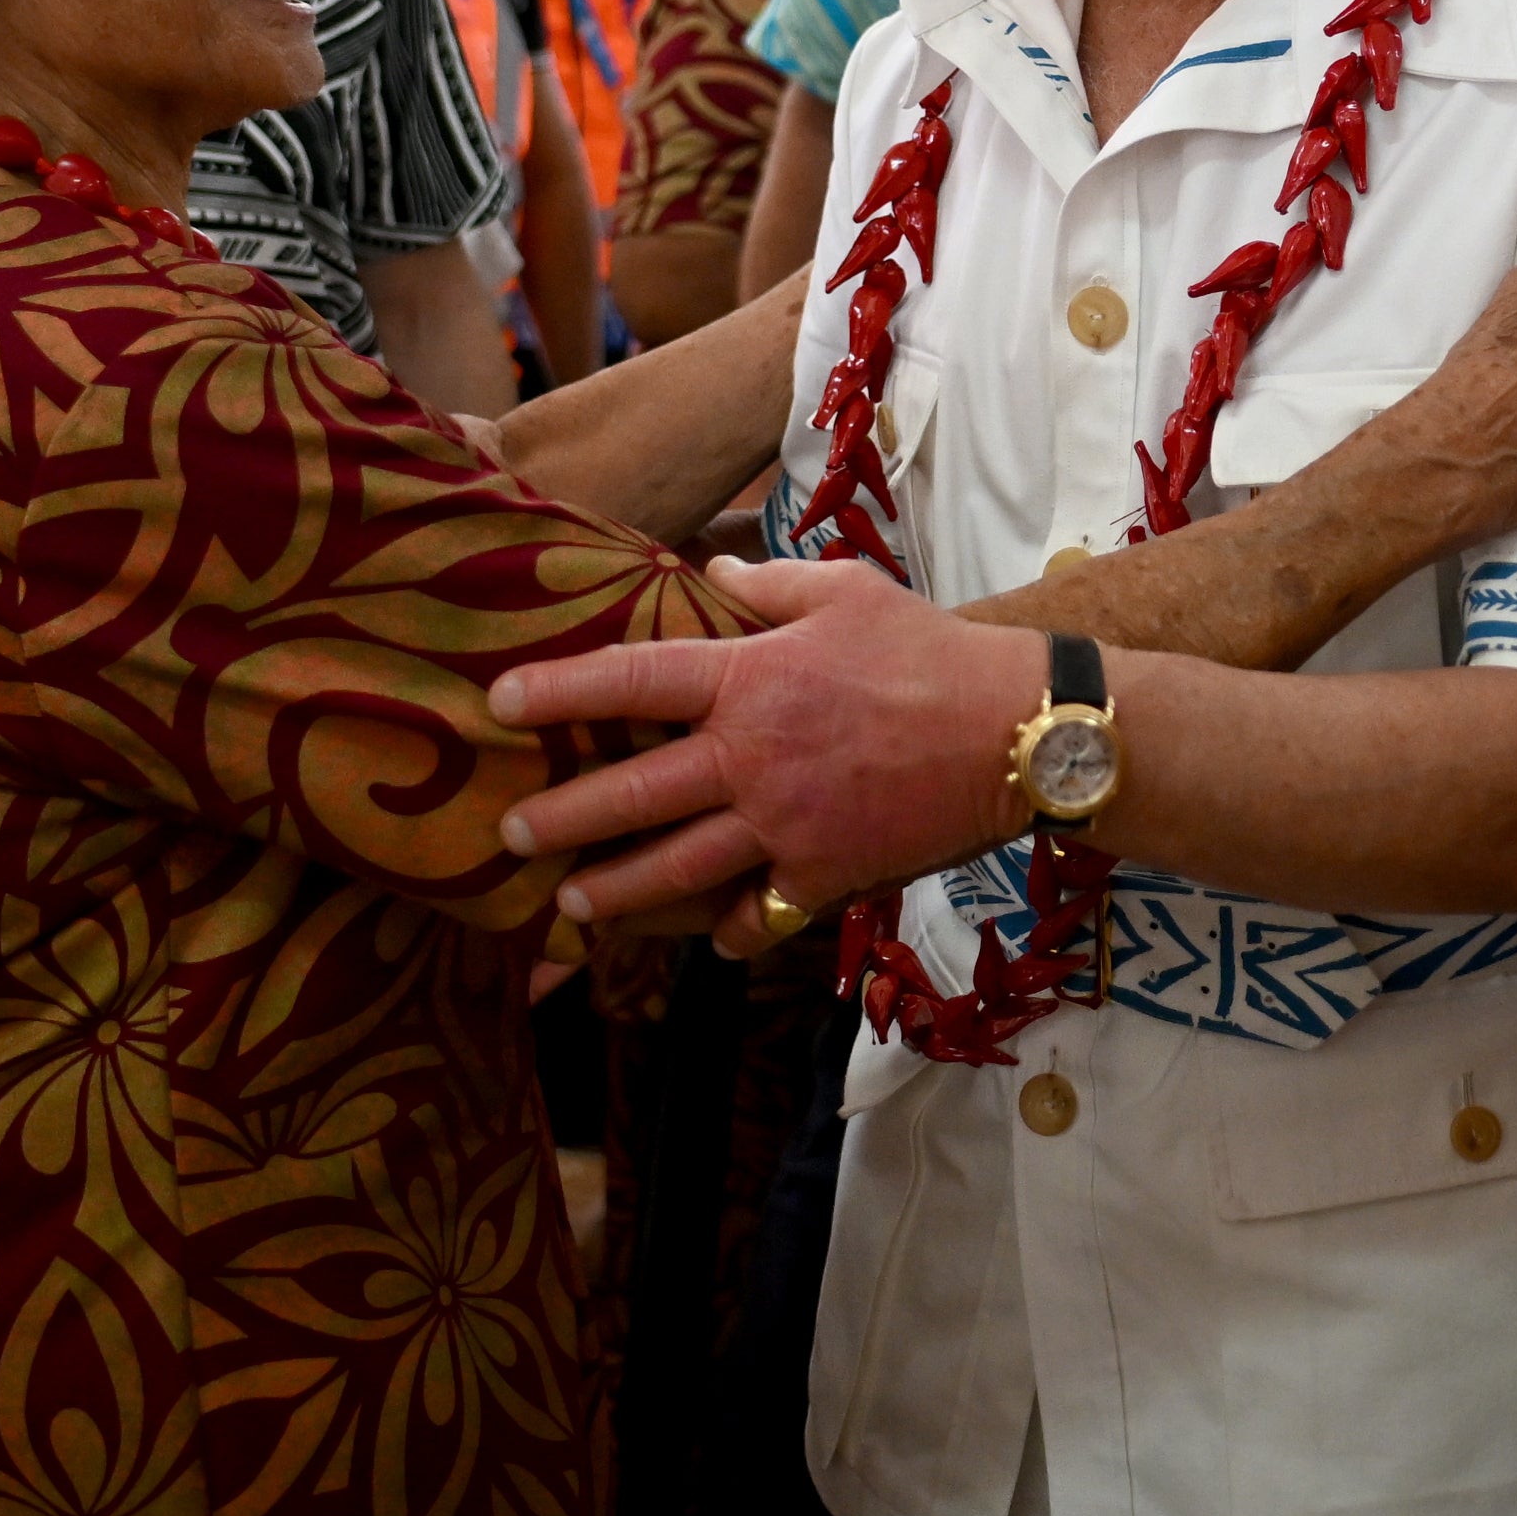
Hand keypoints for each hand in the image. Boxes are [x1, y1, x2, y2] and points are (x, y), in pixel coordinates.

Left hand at [488, 556, 1042, 952]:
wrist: (1014, 732)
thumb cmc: (929, 651)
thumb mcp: (846, 591)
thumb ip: (768, 586)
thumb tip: (714, 578)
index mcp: (749, 681)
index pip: (630, 681)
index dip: (558, 689)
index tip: (502, 701)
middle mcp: (750, 761)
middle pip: (632, 795)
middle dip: (563, 815)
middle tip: (511, 832)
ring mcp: (784, 828)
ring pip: (677, 871)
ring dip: (617, 891)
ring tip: (573, 902)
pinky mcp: (825, 877)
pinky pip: (760, 916)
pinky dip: (731, 932)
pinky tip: (711, 937)